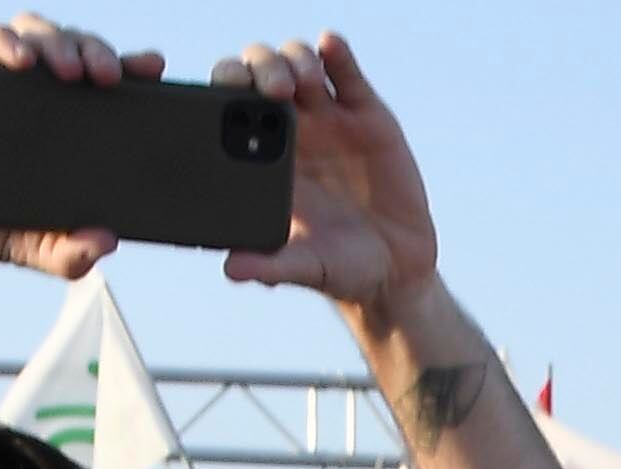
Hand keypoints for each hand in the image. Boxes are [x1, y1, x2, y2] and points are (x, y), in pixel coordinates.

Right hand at [0, 21, 144, 282]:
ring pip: (28, 31)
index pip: (91, 81)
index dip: (125, 67)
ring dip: (56, 41)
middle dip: (95, 49)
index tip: (154, 69)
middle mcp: (18, 92)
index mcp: (45, 122)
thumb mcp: (19, 244)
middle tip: (113, 76)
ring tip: (74, 72)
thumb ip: (60, 250)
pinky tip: (22, 60)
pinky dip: (3, 42)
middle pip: (66, 46)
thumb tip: (107, 243)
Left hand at [212, 36, 440, 325]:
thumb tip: (232, 270)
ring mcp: (329, 117)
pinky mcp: (366, 113)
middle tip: (274, 92)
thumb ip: (271, 266)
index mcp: (261, 159)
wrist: (396, 269)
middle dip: (259, 68)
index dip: (224, 90)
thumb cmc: (341, 269)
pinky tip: (330, 46)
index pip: (229, 106)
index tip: (228, 98)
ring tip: (303, 81)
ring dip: (294, 59)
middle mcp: (290, 130)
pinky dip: (337, 54)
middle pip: (259, 72)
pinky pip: (347, 73)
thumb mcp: (305, 268)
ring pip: (300, 63)